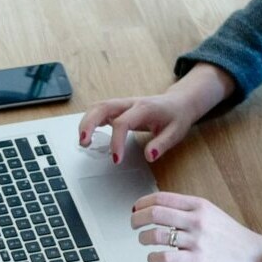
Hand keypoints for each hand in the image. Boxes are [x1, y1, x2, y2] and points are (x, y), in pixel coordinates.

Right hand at [78, 64, 231, 163]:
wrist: (178, 102)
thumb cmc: (176, 117)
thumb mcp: (176, 132)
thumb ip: (162, 144)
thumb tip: (149, 156)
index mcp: (144, 108)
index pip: (123, 123)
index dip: (116, 141)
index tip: (116, 159)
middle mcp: (130, 103)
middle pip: (103, 107)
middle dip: (89, 123)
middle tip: (83, 143)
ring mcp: (123, 104)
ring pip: (98, 107)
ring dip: (86, 122)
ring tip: (82, 141)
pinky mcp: (119, 108)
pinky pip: (100, 110)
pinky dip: (90, 120)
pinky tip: (87, 134)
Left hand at [130, 192, 261, 261]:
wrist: (256, 257)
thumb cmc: (234, 238)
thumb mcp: (213, 214)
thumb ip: (190, 211)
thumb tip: (163, 210)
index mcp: (199, 205)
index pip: (162, 197)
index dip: (143, 203)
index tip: (135, 208)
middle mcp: (196, 220)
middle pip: (155, 213)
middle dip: (137, 218)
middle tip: (132, 224)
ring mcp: (196, 241)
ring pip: (156, 235)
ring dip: (142, 238)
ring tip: (142, 241)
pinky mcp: (197, 261)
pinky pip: (165, 257)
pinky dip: (152, 258)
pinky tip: (152, 258)